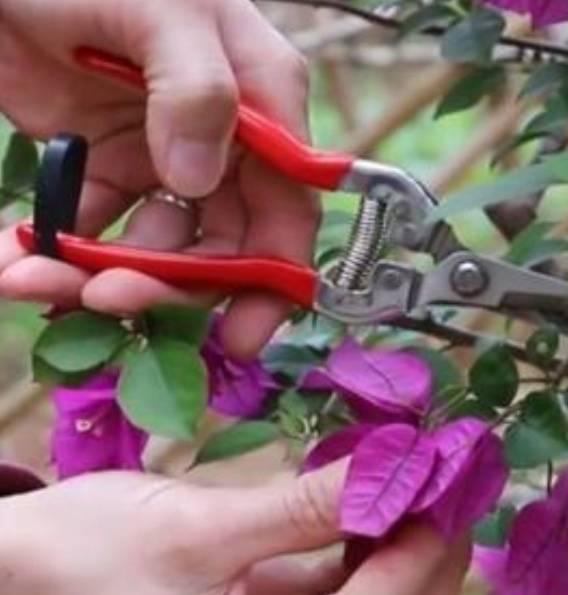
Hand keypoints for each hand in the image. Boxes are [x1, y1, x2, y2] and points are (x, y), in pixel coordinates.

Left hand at [0, 0, 319, 358]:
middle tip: (103, 300)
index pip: (288, 207)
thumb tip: (197, 183)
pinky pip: (98, 228)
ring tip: (32, 279)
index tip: (240, 336)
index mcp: (264, 101)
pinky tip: (18, 260)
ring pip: (157, 248)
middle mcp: (227, 140)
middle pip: (224, 244)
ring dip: (101, 275)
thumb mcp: (160, 10)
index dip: (273, 278)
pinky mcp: (110, 164)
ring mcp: (167, 155)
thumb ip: (197, 89)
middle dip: (168, 283)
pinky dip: (61, 254)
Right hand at [0, 462, 468, 594]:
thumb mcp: (198, 531)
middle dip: (429, 564)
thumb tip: (387, 471)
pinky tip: (385, 502)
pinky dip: (374, 552)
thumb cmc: (88, 556)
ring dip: (410, 556)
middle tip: (455, 487)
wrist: (30, 565)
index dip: (415, 555)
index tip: (446, 488)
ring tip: (430, 487)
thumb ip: (300, 510)